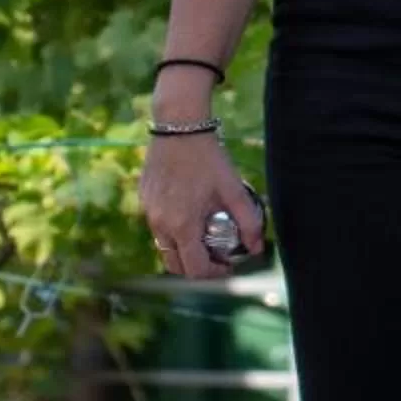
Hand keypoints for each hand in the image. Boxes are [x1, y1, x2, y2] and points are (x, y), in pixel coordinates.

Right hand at [140, 131, 265, 281]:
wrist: (178, 127)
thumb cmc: (208, 158)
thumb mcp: (234, 189)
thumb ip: (248, 222)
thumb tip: (257, 249)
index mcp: (182, 226)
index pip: (195, 269)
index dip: (215, 273)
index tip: (228, 264)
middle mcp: (160, 224)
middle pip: (175, 265)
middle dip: (196, 266)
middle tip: (216, 254)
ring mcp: (148, 213)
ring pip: (164, 246)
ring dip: (184, 248)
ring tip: (204, 231)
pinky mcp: (144, 201)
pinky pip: (157, 226)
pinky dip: (173, 229)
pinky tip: (190, 208)